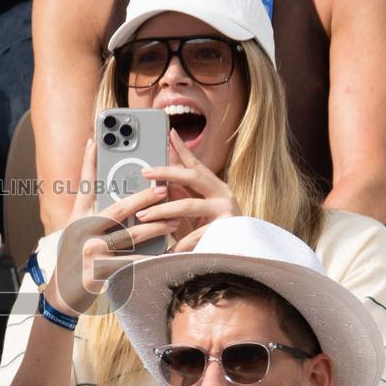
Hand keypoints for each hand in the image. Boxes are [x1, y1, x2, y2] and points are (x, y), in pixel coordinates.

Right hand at [45, 139, 177, 315]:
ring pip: (130, 235)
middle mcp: (82, 232)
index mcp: (77, 218)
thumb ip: (92, 212)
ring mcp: (91, 251)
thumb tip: (116, 193)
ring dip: (154, 226)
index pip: (84, 185)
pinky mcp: (100, 270)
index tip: (95, 138)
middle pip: (117, 209)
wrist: (61, 294)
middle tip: (163, 188)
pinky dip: (151, 257)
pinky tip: (166, 251)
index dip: (89, 161)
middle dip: (143, 197)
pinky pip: (132, 261)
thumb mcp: (75, 231)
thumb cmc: (73, 259)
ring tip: (172, 219)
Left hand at [134, 130, 240, 252]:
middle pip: (192, 176)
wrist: (241, 251)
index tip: (169, 133)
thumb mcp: (194, 212)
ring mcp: (226, 210)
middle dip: (167, 173)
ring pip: (188, 205)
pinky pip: (196, 234)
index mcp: (214, 186)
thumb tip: (163, 183)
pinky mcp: (226, 229)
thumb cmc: (213, 231)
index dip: (183, 148)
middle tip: (146, 172)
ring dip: (163, 210)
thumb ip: (181, 197)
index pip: (196, 164)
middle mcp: (222, 193)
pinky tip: (168, 248)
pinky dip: (180, 242)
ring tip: (144, 216)